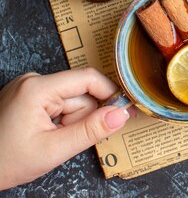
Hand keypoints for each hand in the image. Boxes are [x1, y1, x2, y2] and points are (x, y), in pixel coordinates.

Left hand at [0, 67, 131, 189]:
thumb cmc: (6, 162)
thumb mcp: (53, 150)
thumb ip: (91, 131)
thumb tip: (122, 114)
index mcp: (38, 88)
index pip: (88, 79)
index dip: (109, 95)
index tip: (123, 113)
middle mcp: (33, 81)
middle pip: (81, 93)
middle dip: (81, 118)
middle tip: (63, 140)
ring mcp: (29, 87)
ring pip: (71, 100)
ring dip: (70, 122)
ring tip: (50, 140)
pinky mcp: (28, 95)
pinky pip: (59, 103)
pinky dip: (60, 120)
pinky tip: (45, 134)